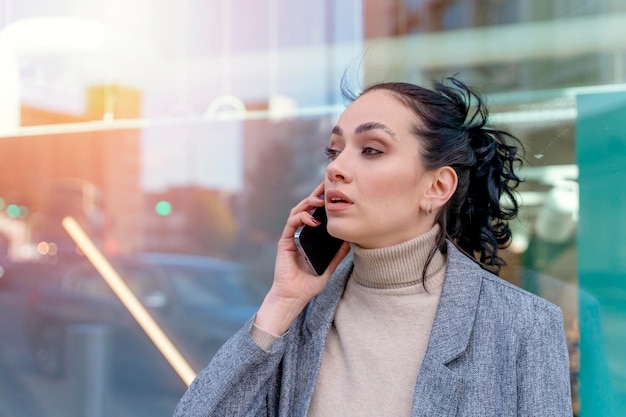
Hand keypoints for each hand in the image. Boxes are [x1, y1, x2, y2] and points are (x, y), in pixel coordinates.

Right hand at [254, 182, 349, 335]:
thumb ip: (338, 253)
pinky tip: (312, 220)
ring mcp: (291, 236)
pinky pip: (291, 224)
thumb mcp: (330, 265)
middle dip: (316, 195)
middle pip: (306, 208)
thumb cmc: (309, 283)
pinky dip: (301, 218)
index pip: (316, 214)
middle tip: (327, 185)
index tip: (335, 191)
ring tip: (320, 201)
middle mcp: (300, 233)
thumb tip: (352, 240)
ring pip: (297, 211)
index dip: (323, 202)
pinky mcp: (285, 241)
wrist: (294, 296)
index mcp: (310, 236)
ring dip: (308, 203)